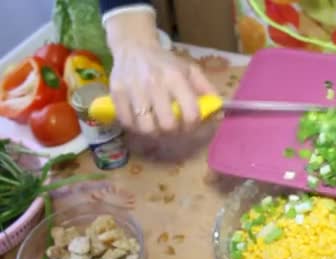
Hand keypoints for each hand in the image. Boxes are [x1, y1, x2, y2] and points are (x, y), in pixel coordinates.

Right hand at [105, 11, 214, 133]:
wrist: (134, 48)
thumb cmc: (165, 62)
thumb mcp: (189, 69)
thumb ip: (205, 89)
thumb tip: (218, 111)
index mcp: (175, 77)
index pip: (190, 113)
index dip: (193, 125)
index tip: (191, 124)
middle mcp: (154, 84)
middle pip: (167, 125)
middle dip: (174, 132)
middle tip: (174, 128)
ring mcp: (133, 90)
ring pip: (146, 128)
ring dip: (154, 133)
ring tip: (157, 127)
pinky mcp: (116, 94)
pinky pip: (126, 123)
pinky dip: (135, 128)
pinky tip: (141, 121)